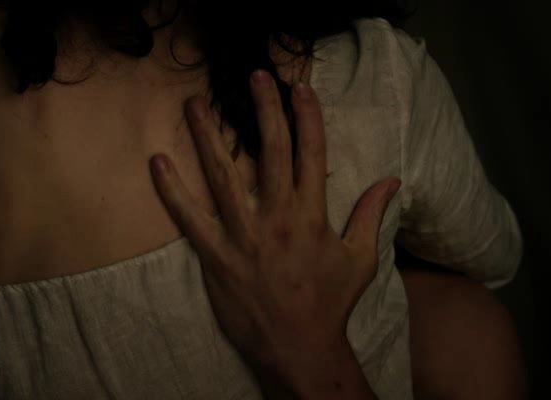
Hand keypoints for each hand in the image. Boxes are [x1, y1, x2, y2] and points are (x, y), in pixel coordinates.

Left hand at [149, 70, 398, 397]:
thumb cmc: (330, 302)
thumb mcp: (360, 258)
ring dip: (208, 137)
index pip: (312, 153)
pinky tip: (158, 162)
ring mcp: (244, 236)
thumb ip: (371, 215)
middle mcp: (277, 217)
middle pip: (270, 152)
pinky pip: (190, 219)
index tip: (298, 86)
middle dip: (263, 109)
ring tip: (194, 105)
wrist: (300, 347)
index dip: (306, 115)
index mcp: (312, 214)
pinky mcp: (217, 256)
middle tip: (254, 76)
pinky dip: (173, 191)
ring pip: (223, 176)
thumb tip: (392, 180)